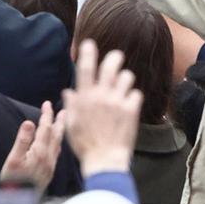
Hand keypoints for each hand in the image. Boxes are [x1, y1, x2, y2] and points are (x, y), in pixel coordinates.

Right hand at [0, 101, 61, 183]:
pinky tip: (57, 144)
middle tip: (64, 109)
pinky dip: (58, 143)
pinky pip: (57, 153)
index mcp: (40, 152)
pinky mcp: (49, 173)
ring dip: (60, 131)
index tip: (47, 103)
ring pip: (58, 144)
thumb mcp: (13, 159)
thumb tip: (28, 123)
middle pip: (56, 135)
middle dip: (59, 121)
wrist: (16, 203)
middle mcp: (48, 158)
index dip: (46, 114)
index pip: (45, 129)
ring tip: (62, 123)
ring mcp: (50, 166)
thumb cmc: (11, 181)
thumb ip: (22, 140)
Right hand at [61, 39, 143, 172]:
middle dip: (114, 58)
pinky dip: (133, 98)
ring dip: (125, 79)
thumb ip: (72, 106)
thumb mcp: (72, 126)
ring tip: (124, 86)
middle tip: (117, 57)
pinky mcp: (132, 110)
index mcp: (85, 98)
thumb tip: (68, 92)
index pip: (85, 69)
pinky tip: (130, 105)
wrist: (105, 160)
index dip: (87, 54)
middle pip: (111, 66)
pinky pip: (136, 94)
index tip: (89, 43)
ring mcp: (118, 102)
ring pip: (126, 77)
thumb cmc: (85, 145)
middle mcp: (102, 96)